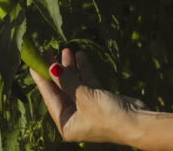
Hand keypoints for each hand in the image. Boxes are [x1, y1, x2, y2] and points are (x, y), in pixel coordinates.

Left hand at [30, 49, 147, 143]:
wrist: (139, 123)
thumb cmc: (107, 115)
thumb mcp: (83, 96)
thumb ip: (66, 81)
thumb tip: (51, 68)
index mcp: (66, 123)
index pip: (49, 97)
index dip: (41, 79)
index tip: (33, 62)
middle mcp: (74, 117)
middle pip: (61, 89)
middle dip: (56, 70)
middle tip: (48, 51)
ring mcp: (87, 108)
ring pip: (74, 84)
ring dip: (71, 67)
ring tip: (66, 49)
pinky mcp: (99, 100)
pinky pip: (87, 83)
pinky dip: (84, 71)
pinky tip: (81, 55)